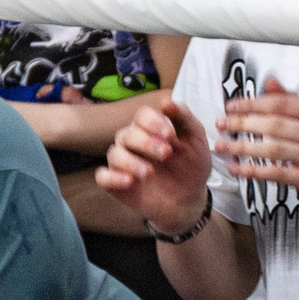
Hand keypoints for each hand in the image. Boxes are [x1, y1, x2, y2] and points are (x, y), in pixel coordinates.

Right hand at [96, 101, 214, 228]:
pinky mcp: (115, 183)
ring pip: (114, 154)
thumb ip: (184, 118)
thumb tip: (166, 102)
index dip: (154, 122)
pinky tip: (130, 182)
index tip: (170, 135)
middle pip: (128, 134)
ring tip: (149, 173)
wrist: (189, 198)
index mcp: (149, 128)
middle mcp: (132, 141)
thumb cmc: (191, 165)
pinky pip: (103, 176)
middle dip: (147, 143)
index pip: (142, 115)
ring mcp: (122, 162)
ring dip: (131, 162)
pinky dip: (113, 178)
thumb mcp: (196, 140)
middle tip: (167, 154)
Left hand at [216, 79, 298, 217]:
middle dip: (242, 123)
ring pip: (273, 148)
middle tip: (221, 124)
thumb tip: (269, 82)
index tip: (231, 106)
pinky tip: (237, 168)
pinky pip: (277, 173)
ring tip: (222, 146)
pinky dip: (253, 171)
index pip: (282, 103)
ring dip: (242, 147)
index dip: (253, 103)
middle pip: (275, 124)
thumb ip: (294, 104)